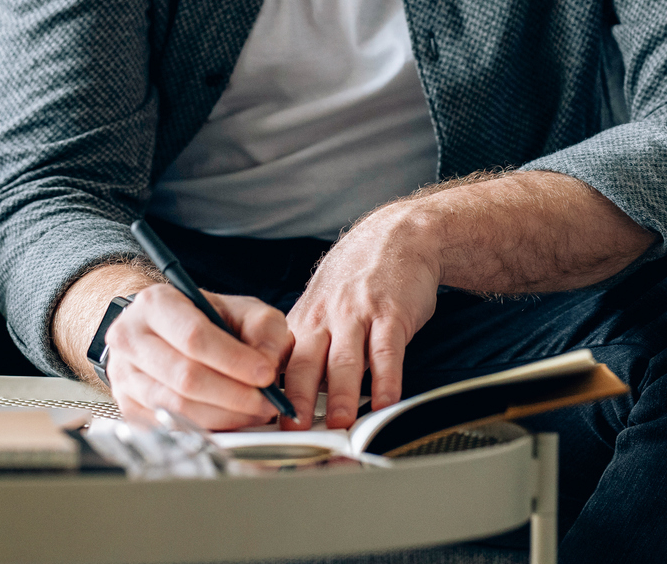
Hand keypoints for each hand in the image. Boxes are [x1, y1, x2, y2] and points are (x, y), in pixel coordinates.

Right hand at [103, 283, 293, 429]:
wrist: (166, 332)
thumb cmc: (206, 320)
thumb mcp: (241, 309)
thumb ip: (263, 328)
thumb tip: (267, 362)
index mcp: (155, 304)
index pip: (194, 337)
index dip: (233, 360)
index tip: (266, 374)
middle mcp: (130, 339)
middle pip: (185, 378)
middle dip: (234, 395)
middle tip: (267, 402)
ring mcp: (124, 377)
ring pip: (178, 408)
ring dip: (224, 416)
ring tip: (255, 412)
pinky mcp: (128, 408)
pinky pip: (170, 429)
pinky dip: (207, 430)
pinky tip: (231, 421)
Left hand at [283, 205, 439, 428]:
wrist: (399, 235)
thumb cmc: (359, 277)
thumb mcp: (323, 303)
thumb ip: (310, 344)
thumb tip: (294, 393)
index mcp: (305, 321)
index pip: (281, 363)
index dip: (273, 394)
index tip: (268, 423)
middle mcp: (326, 317)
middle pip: (305, 363)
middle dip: (298, 400)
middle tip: (295, 432)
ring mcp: (358, 314)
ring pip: (345, 360)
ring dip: (341, 396)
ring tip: (340, 424)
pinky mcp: (391, 313)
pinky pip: (387, 351)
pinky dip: (386, 380)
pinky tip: (385, 402)